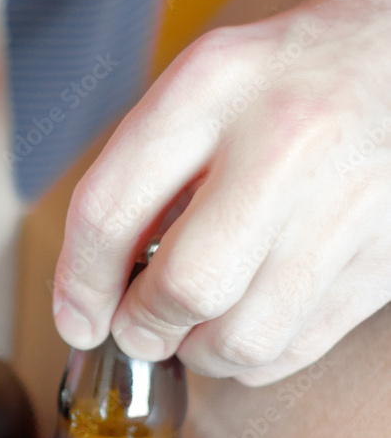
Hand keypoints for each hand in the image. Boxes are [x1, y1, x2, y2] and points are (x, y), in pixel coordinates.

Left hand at [53, 0, 390, 384]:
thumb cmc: (282, 81)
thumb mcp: (196, 93)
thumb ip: (136, 182)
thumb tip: (92, 299)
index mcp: (214, 88)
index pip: (109, 213)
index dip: (79, 286)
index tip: (78, 319)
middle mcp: (287, 142)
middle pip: (186, 289)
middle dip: (145, 327)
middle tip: (140, 324)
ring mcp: (349, 202)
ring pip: (242, 340)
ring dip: (200, 351)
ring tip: (196, 322)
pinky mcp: (385, 256)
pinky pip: (292, 350)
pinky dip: (250, 356)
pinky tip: (244, 319)